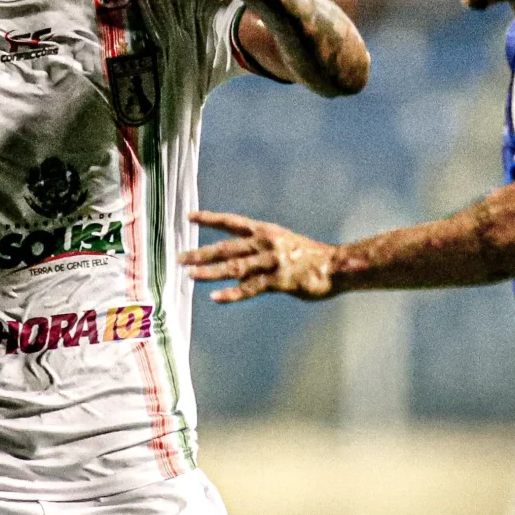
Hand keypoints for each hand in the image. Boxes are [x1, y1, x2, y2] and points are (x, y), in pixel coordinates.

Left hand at [184, 210, 338, 302]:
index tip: (189, 216)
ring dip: (210, 271)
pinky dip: (232, 293)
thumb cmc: (309, 257)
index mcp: (265, 231)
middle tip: (179, 258)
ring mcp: (271, 261)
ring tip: (190, 276)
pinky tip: (216, 298)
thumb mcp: (282, 245)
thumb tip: (235, 264)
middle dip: (201, 253)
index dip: (209, 219)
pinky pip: (251, 288)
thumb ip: (259, 251)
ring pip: (234, 267)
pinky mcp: (279, 280)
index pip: (231, 223)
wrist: (336, 266)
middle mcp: (265, 243)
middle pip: (226, 247)